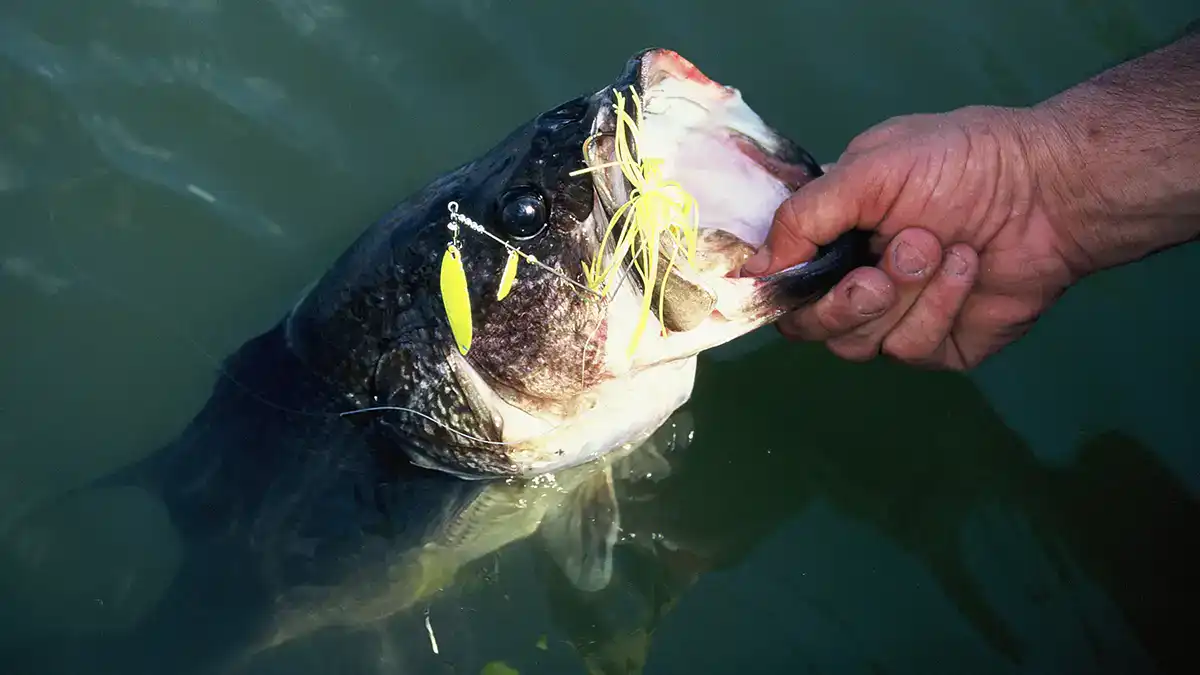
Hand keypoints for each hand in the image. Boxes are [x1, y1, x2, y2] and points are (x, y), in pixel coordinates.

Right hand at [742, 105, 1087, 369]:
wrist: (1048, 191)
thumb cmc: (959, 163)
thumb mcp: (869, 169)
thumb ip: (804, 217)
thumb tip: (751, 269)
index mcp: (831, 237)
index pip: (778, 280)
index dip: (772, 288)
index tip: (779, 284)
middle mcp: (854, 281)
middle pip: (808, 327)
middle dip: (841, 304)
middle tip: (876, 277)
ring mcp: (894, 318)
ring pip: (857, 344)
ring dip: (901, 295)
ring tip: (940, 248)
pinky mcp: (937, 346)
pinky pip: (912, 348)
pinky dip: (939, 306)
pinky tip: (967, 268)